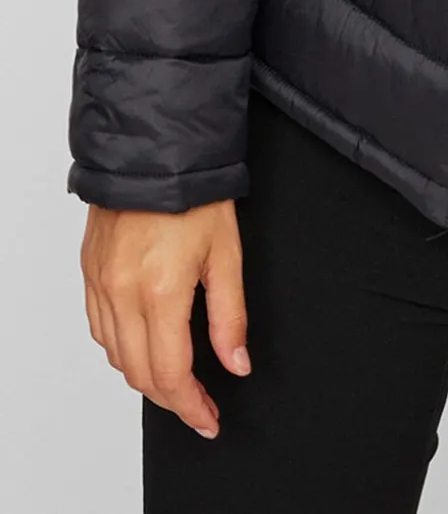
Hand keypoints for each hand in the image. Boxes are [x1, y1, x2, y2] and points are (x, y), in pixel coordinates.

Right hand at [80, 199, 250, 437]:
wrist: (153, 150)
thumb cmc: (194, 192)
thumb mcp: (227, 253)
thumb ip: (230, 316)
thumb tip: (236, 362)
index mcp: (161, 292)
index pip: (171, 374)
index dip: (192, 406)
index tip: (208, 419)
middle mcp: (123, 293)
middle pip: (140, 375)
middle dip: (171, 399)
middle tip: (198, 405)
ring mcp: (100, 284)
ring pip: (115, 356)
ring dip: (144, 376)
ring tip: (175, 380)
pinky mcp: (89, 273)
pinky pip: (99, 329)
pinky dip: (121, 348)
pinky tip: (142, 345)